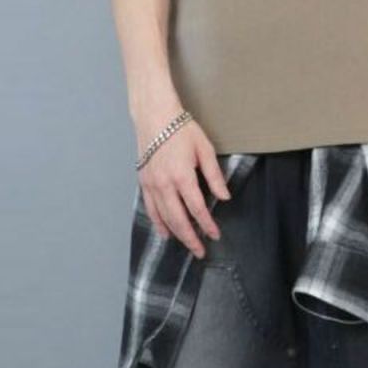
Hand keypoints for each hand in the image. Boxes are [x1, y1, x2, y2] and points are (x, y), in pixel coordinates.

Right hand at [137, 117, 231, 258]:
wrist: (154, 115)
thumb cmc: (181, 129)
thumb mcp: (205, 149)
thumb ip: (214, 176)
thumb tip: (224, 196)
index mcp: (182, 176)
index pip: (197, 208)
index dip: (206, 224)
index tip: (214, 235)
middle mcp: (164, 184)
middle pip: (178, 219)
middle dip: (190, 238)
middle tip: (200, 251)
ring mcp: (151, 184)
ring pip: (164, 217)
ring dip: (176, 234)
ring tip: (187, 245)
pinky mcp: (143, 182)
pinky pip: (150, 208)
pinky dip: (158, 222)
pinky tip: (165, 232)